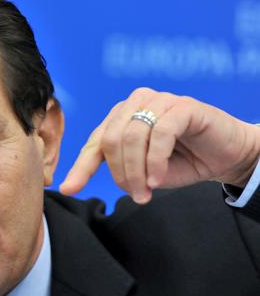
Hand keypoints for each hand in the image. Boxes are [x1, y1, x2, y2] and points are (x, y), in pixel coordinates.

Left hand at [59, 88, 259, 203]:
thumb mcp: (142, 171)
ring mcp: (158, 100)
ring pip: (132, 137)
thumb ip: (115, 169)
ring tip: (147, 191)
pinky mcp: (183, 106)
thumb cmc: (180, 162)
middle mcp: (135, 104)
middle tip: (135, 195)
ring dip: (138, 172)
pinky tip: (158, 180)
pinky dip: (156, 161)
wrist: (225, 156)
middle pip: (111, 141)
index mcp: (120, 118)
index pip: (95, 143)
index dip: (81, 168)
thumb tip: (71, 184)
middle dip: (121, 174)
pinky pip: (160, 133)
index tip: (69, 189)